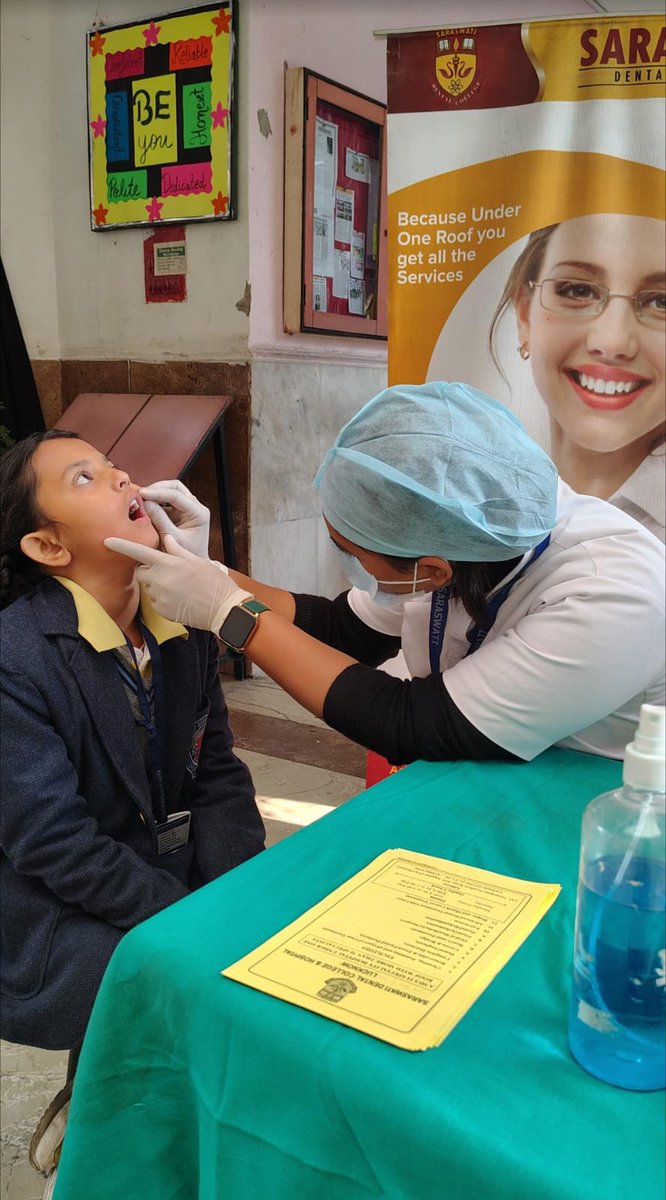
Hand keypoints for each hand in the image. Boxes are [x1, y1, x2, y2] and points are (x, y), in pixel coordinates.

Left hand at [104, 536, 251, 632]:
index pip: (138, 551)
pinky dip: (164, 598)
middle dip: (149, 570)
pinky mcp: (162, 610)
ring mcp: (159, 596)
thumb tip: (167, 539)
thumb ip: (177, 550)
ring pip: (149, 587)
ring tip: (180, 587)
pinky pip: (156, 601)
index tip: (106, 540)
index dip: (121, 545)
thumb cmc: (212, 582)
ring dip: (158, 585)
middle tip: (169, 571)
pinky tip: (180, 598)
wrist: (221, 609)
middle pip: (142, 571)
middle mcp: (159, 580)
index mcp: (167, 563)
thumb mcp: (196, 560)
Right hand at [139, 479, 210, 558]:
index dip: (158, 492)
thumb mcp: (171, 538)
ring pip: (170, 490)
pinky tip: (143, 506)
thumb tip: (145, 503)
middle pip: (175, 487)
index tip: (142, 493)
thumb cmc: (185, 555)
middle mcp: (194, 507)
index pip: (177, 495)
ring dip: (155, 493)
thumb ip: (160, 520)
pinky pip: (165, 501)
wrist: (190, 566)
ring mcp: (186, 508)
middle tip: (141, 494)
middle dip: (157, 488)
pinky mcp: (177, 512)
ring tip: (140, 500)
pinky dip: (154, 501)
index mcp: (199, 513)